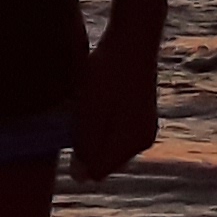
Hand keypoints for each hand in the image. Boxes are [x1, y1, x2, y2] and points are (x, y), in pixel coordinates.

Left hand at [66, 22, 161, 185]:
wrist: (132, 38)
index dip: (78, 156)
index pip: (97, 170)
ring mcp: (145, 126)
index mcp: (131, 143)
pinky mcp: (143, 112)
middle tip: (78, 112)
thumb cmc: (108, 73)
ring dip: (95, 131)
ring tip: (87, 101)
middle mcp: (143, 140)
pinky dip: (104, 119)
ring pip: (110, 143)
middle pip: (105, 158)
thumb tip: (81, 179)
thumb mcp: (90, 111)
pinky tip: (97, 96)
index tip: (71, 127)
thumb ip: (86, 146)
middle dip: (88, 144)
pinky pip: (117, 128)